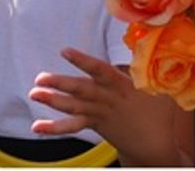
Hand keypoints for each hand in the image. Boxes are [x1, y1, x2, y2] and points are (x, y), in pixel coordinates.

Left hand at [30, 49, 186, 165]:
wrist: (154, 144)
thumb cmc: (158, 113)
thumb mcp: (159, 88)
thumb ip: (150, 71)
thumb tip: (152, 50)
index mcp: (123, 86)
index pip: (100, 71)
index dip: (82, 61)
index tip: (65, 52)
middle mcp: (108, 99)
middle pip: (82, 90)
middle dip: (60, 83)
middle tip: (40, 78)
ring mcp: (100, 113)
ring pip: (73, 106)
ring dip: (53, 100)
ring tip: (34, 94)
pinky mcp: (95, 124)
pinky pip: (73, 126)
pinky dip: (54, 127)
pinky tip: (37, 126)